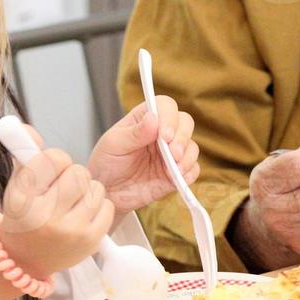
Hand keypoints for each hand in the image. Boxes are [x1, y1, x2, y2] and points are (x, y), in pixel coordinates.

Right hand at [0, 149, 114, 276]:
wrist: (25, 260)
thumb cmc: (23, 216)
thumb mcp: (17, 184)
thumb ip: (24, 152)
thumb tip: (27, 128)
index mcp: (24, 198)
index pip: (54, 158)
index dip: (56, 160)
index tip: (50, 172)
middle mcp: (46, 216)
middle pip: (79, 172)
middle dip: (73, 175)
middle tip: (63, 187)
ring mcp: (70, 231)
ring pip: (95, 187)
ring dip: (87, 190)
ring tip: (72, 202)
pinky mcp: (90, 241)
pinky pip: (107, 205)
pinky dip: (98, 206)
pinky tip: (83, 214)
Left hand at [87, 96, 199, 212]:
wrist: (108, 193)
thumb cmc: (106, 163)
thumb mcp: (113, 145)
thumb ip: (134, 133)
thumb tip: (153, 118)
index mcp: (145, 119)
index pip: (165, 106)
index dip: (169, 117)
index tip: (165, 135)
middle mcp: (161, 132)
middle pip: (185, 122)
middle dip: (182, 137)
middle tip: (173, 154)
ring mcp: (170, 153)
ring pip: (192, 146)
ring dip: (187, 157)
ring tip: (175, 170)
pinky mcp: (176, 172)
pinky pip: (193, 169)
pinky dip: (190, 173)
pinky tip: (178, 178)